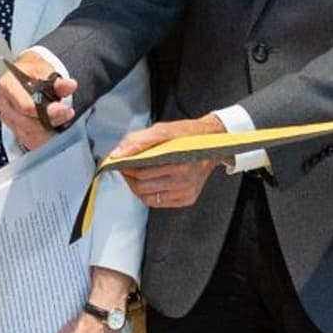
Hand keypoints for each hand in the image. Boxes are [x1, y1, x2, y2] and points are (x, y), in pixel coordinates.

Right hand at [0, 46, 80, 145]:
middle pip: (26, 122)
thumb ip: (58, 82)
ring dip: (48, 129)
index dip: (46, 110)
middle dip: (50, 120)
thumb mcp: (47, 70)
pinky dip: (43, 137)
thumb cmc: (34, 72)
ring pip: (28, 134)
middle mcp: (3, 103)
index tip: (64, 109)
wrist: (28, 75)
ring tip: (61, 119)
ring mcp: (7, 117)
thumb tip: (69, 85)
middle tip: (66, 114)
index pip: (25, 106)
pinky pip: (29, 140)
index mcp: (8, 85)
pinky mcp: (13, 128)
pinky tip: (52, 128)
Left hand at [109, 115, 229, 210]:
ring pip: (148, 198)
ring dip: (136, 187)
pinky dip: (149, 194)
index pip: (142, 172)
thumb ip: (138, 140)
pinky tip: (149, 183)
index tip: (120, 162)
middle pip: (143, 186)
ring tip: (135, 176)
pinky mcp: (187, 199)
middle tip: (125, 168)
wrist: (214, 144)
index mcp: (179, 162)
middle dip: (129, 178)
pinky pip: (159, 203)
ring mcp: (186, 191)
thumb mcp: (164, 130)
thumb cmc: (189, 135)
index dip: (127, 168)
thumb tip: (118, 154)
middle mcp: (185, 180)